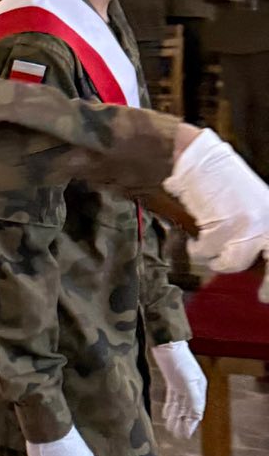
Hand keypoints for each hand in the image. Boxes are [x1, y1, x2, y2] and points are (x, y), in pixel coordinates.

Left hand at [153, 340, 206, 439]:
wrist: (167, 343)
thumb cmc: (179, 360)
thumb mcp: (188, 380)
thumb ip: (193, 398)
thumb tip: (198, 416)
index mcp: (199, 388)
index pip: (196, 411)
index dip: (191, 424)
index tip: (185, 435)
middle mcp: (192, 388)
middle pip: (188, 410)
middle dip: (183, 423)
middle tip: (177, 436)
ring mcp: (182, 384)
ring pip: (179, 405)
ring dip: (176, 417)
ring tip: (171, 429)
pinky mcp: (171, 380)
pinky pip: (172, 398)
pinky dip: (170, 408)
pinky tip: (166, 415)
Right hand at [165, 128, 268, 272]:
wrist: (197, 159)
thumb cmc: (219, 179)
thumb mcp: (249, 203)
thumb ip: (257, 229)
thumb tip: (257, 258)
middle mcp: (266, 219)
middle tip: (265, 297)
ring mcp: (246, 224)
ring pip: (233, 262)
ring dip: (216, 260)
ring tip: (205, 247)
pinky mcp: (222, 226)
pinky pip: (208, 252)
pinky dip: (197, 248)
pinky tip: (194, 240)